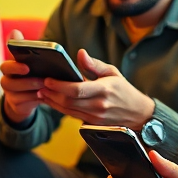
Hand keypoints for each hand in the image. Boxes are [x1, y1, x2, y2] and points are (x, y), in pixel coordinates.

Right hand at [0, 29, 44, 123]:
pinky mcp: (16, 105)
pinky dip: (34, 99)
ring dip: (31, 90)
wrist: (28, 96)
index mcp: (9, 68)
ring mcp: (10, 94)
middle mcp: (6, 81)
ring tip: (46, 86)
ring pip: (15, 93)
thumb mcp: (29, 62)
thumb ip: (22, 49)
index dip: (14, 67)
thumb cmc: (31, 74)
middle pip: (7, 82)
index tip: (27, 66)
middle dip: (25, 81)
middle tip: (41, 79)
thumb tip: (14, 31)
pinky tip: (45, 95)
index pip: (5, 66)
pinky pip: (23, 103)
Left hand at [37, 49, 154, 128]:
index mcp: (103, 90)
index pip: (76, 90)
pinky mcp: (92, 124)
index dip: (59, 85)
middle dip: (51, 93)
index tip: (47, 79)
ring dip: (51, 102)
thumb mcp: (112, 72)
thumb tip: (80, 53)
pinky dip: (59, 108)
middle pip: (68, 101)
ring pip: (67, 110)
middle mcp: (98, 105)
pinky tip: (51, 101)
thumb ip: (94, 64)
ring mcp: (95, 117)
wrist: (138, 114)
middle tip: (39, 85)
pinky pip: (71, 115)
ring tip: (41, 92)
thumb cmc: (123, 89)